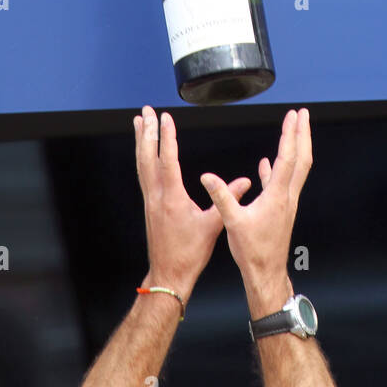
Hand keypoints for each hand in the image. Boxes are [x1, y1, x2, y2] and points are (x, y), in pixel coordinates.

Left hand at [135, 107, 249, 300]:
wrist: (168, 275)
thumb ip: (228, 199)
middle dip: (148, 132)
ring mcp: (150, 200)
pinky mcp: (149, 205)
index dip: (166, 137)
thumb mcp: (213, 226)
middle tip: (146, 111)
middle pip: (147, 157)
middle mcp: (156, 196)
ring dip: (142, 141)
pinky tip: (145, 151)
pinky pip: (143, 174)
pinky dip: (143, 157)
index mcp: (172, 199)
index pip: (167, 160)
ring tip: (140, 122)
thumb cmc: (189, 254)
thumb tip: (246, 183)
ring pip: (142, 164)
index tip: (166, 117)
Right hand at [200, 109, 311, 312]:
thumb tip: (207, 177)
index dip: (291, 134)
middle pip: (301, 158)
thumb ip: (221, 197)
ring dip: (295, 147)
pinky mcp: (280, 209)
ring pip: (295, 169)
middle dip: (302, 134)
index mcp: (277, 196)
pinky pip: (281, 182)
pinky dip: (276, 168)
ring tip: (292, 131)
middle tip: (303, 114)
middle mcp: (287, 196)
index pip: (287, 157)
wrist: (266, 274)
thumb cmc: (253, 252)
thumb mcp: (233, 222)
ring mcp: (286, 202)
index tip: (294, 116)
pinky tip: (266, 164)